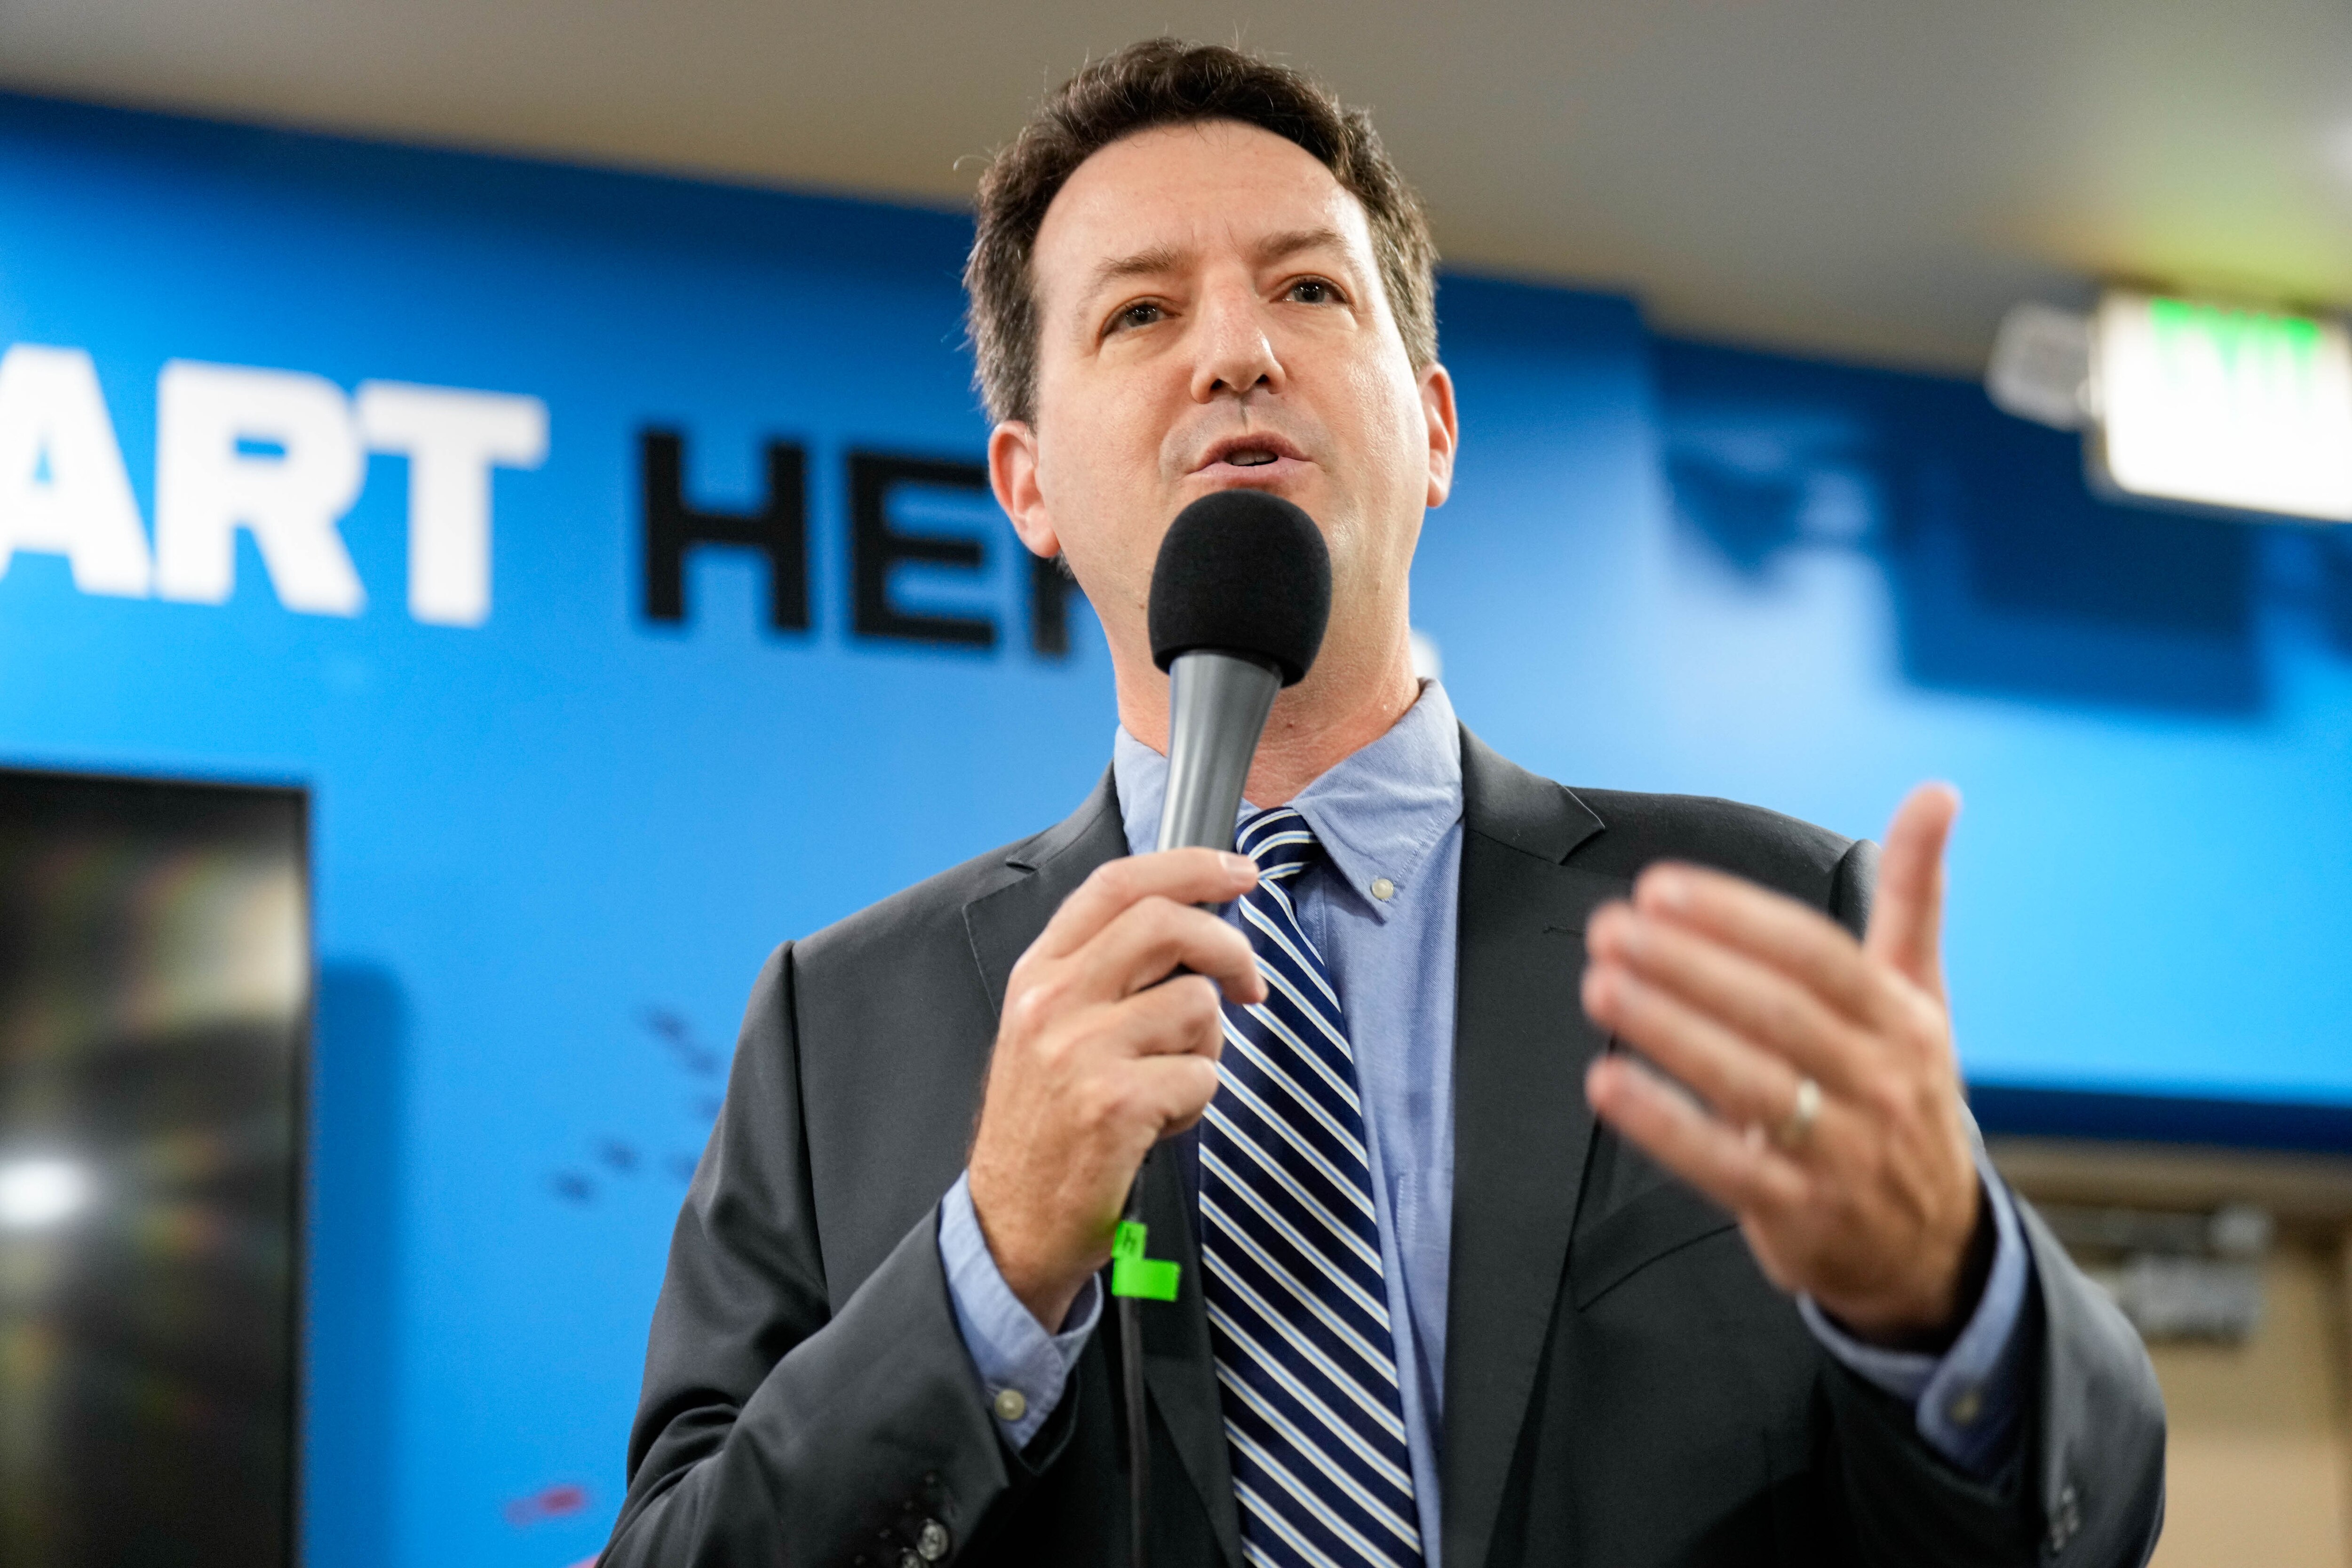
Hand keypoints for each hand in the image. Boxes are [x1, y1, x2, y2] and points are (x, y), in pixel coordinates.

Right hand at [968, 849, 1266, 1328]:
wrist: (1011, 1225)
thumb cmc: (1045, 1129)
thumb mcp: (1050, 1031)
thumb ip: (1103, 974)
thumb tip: (1191, 931)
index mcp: (1039, 975)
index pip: (1115, 884)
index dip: (1187, 866)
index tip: (1234, 872)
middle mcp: (1053, 1002)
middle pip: (1164, 923)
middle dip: (1228, 948)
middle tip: (1250, 984)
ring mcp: (1080, 1050)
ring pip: (1195, 1004)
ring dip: (1205, 1048)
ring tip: (1167, 1085)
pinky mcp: (1113, 1102)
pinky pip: (1201, 1074)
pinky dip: (1196, 1102)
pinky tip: (1158, 1124)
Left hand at [1579, 785, 1984, 1343]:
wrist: (1935, 1244)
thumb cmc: (1907, 1094)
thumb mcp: (1922, 994)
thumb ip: (1914, 893)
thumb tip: (1937, 792)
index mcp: (1902, 1020)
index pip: (1817, 955)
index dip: (1738, 918)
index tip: (1660, 887)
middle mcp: (1879, 1082)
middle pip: (1778, 1013)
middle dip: (1688, 965)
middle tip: (1612, 928)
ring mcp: (1841, 1153)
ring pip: (1750, 1084)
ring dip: (1669, 1031)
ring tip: (1601, 985)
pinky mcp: (1799, 1215)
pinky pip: (1725, 1167)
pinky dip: (1663, 1124)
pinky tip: (1606, 1082)